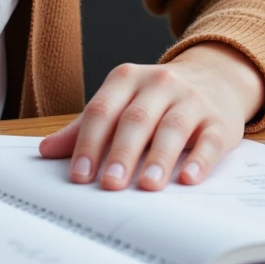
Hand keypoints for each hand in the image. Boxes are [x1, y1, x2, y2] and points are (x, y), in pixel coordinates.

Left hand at [38, 42, 264, 189]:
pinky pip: (209, 139)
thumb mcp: (121, 102)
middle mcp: (158, 84)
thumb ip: (86, 127)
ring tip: (148, 186)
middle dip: (121, 153)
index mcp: (126, 79)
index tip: (79, 176)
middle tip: (110, 184)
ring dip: (159, 159)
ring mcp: (190, 100)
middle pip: (135, 120)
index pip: (102, 110)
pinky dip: (199, 160)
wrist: (215, 77)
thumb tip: (45, 151)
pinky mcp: (219, 120)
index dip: (89, 143)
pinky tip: (189, 179)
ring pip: (172, 128)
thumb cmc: (156, 99)